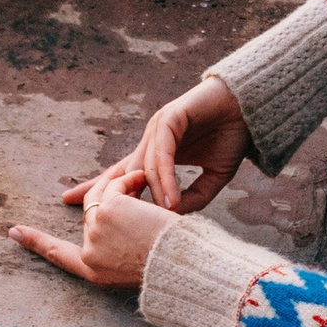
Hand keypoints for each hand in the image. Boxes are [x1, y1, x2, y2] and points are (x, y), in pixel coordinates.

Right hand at [12, 162, 172, 291]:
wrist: (185, 264)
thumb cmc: (176, 263)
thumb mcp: (139, 264)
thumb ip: (118, 246)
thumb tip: (109, 218)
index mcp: (95, 273)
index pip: (59, 255)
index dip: (37, 242)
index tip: (14, 231)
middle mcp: (89, 254)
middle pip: (91, 214)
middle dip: (114, 197)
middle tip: (138, 181)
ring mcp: (94, 230)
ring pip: (100, 194)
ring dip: (123, 184)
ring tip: (147, 181)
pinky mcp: (105, 210)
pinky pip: (114, 184)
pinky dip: (131, 178)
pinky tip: (146, 180)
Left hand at [69, 72, 249, 215]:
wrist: (253, 109)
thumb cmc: (233, 139)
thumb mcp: (214, 177)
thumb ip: (195, 197)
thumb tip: (172, 216)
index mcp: (159, 152)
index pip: (124, 173)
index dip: (100, 187)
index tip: (73, 201)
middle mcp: (153, 139)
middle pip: (121, 169)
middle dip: (101, 188)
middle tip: (79, 206)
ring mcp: (159, 127)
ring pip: (145, 166)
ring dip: (152, 193)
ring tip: (160, 217)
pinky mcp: (171, 117)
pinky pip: (162, 152)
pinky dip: (164, 176)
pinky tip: (170, 196)